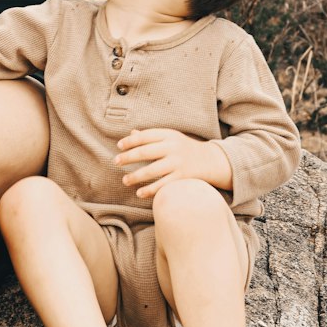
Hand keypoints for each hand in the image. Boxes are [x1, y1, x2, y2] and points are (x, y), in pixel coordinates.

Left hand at [114, 127, 228, 199]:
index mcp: (169, 135)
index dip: (130, 141)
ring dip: (136, 176)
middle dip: (129, 157)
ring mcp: (178, 163)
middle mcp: (173, 147)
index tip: (119, 146)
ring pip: (152, 170)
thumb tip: (131, 133)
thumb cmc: (183, 148)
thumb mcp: (170, 138)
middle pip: (146, 151)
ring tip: (125, 180)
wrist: (210, 160)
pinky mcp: (182, 177)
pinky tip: (139, 193)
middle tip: (116, 161)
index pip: (145, 136)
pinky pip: (163, 185)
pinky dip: (150, 190)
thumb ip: (151, 137)